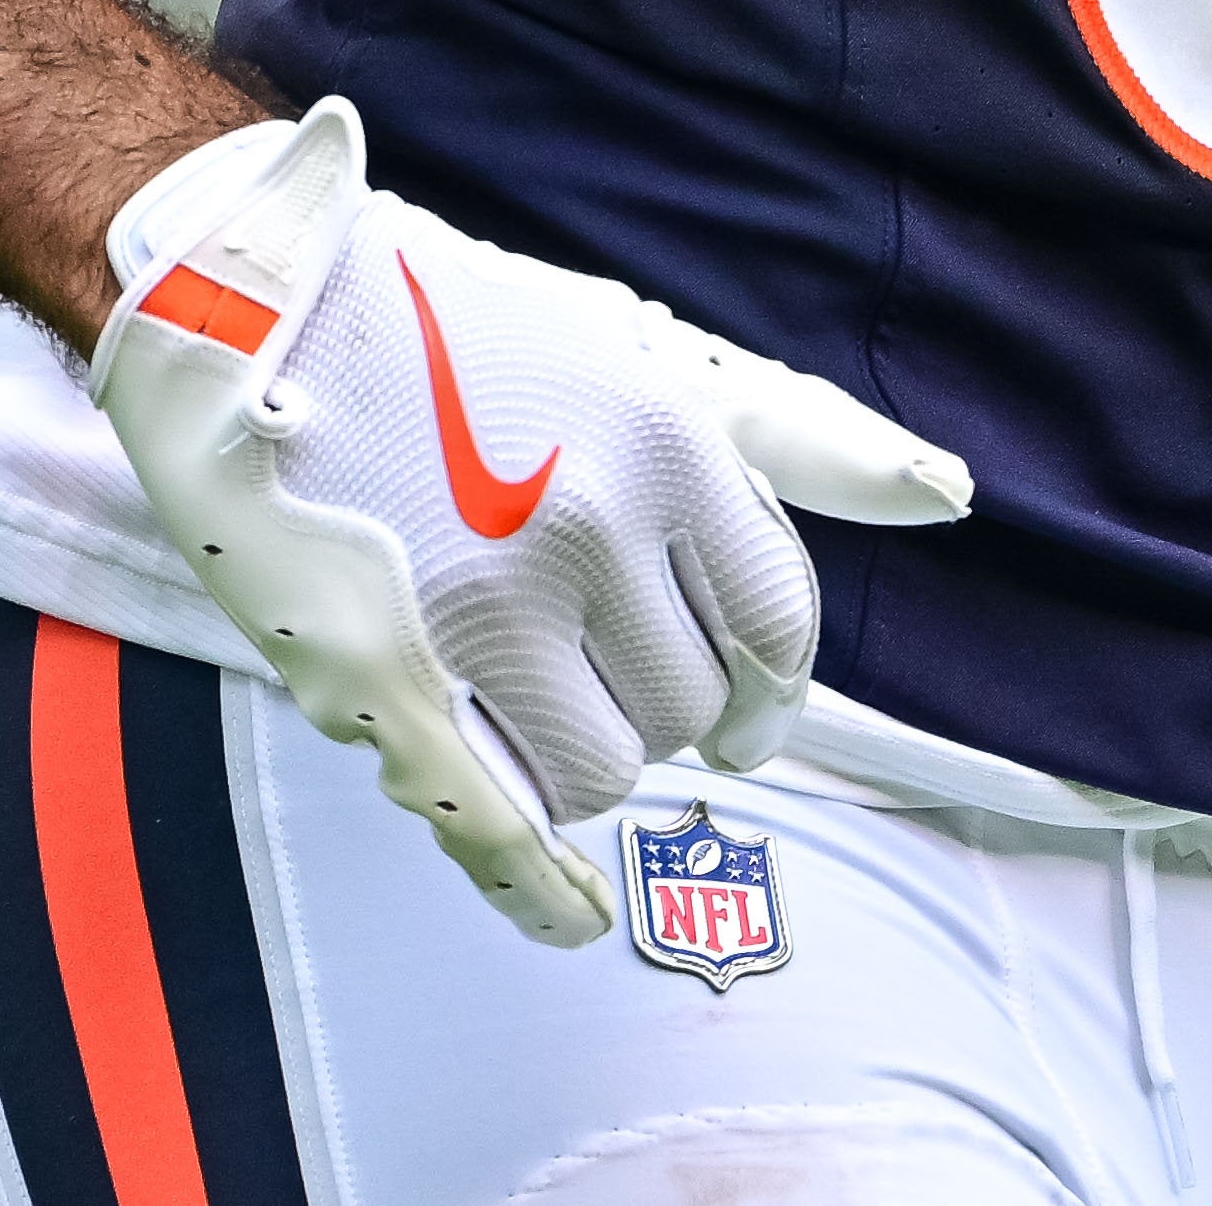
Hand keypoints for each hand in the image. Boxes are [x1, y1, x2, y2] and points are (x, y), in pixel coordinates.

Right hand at [84, 97, 969, 942]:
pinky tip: (569, 912)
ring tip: (537, 700)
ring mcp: (485, 603)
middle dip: (669, 709)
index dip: (773, 690)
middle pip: (693, 711)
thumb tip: (949, 496)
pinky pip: (497, 824)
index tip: (750, 710)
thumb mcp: (652, 353)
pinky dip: (540, 888)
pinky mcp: (387, 670)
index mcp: (669, 437)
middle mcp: (592, 521)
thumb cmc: (470, 326)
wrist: (261, 300)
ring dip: (586, 757)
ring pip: (601, 772)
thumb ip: (802, 438)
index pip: (779, 629)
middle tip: (609, 676)